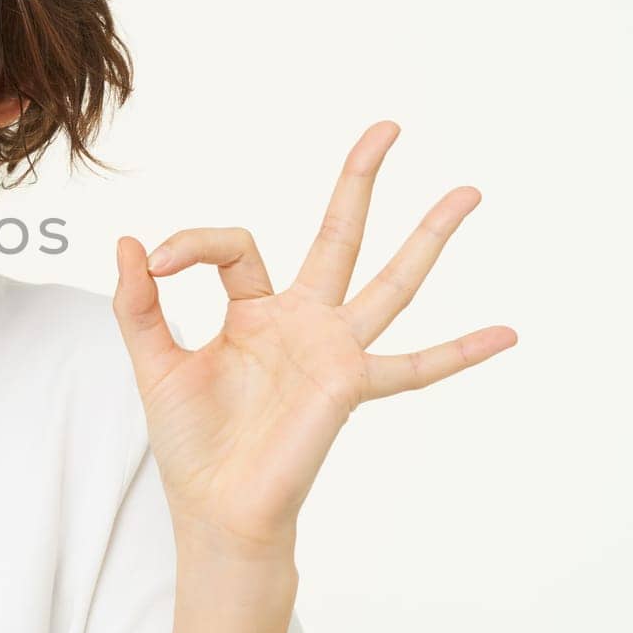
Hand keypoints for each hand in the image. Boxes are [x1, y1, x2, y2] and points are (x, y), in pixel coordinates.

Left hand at [112, 121, 517, 555]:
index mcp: (252, 309)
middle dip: (360, 182)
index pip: (235, 246)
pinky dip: (459, 352)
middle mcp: (300, 321)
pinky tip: (506, 333)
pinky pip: (414, 367)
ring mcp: (331, 351)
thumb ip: (138, 303)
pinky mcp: (348, 385)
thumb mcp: (153, 361)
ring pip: (389, 281)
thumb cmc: (189, 440)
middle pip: (339, 236)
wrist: (213, 505)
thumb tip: (127, 241)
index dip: (192, 243)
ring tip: (467, 191)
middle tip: (388, 127)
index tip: (156, 262)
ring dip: (428, 236)